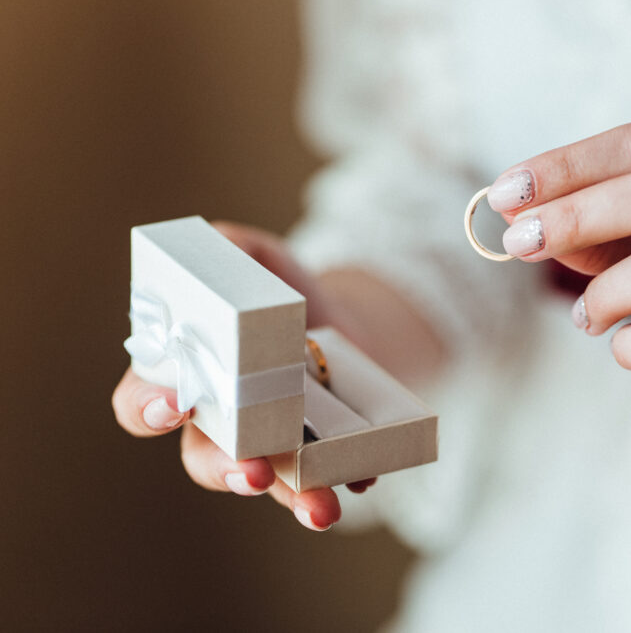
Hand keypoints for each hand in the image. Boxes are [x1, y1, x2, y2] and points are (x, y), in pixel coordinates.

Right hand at [112, 222, 374, 530]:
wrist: (335, 321)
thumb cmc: (272, 290)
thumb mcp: (254, 257)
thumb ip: (231, 248)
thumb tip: (222, 244)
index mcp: (183, 374)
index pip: (143, 402)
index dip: (149, 407)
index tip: (175, 406)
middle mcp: (217, 421)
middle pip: (204, 458)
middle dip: (226, 470)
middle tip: (253, 471)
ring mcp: (265, 442)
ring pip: (265, 480)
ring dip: (290, 497)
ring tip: (320, 509)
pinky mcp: (312, 453)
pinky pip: (322, 476)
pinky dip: (345, 479)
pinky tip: (364, 479)